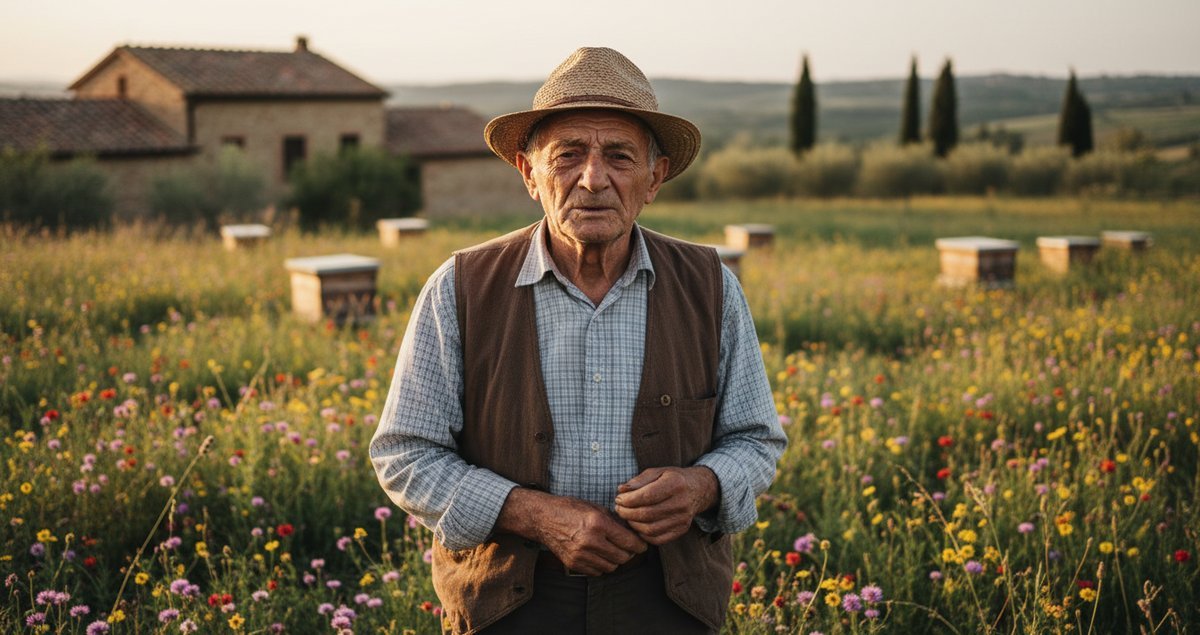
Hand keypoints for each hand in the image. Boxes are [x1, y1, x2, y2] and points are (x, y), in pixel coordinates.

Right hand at [496, 488, 645, 575]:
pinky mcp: (573, 563)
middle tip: (628, 547)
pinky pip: (597, 572)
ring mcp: (581, 554)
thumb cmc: (570, 509)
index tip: (642, 545)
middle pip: (623, 557)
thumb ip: (615, 521)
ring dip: (615, 560)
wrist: (543, 518)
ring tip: (612, 550)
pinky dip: (602, 566)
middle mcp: (590, 540)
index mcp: (597, 523)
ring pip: (612, 567)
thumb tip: (634, 532)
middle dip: (629, 553)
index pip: (628, 541)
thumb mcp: (595, 508)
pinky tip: (599, 555)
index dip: (639, 545)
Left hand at [614, 466, 718, 544]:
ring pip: (650, 529)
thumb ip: (638, 481)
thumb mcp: (657, 472)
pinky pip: (657, 539)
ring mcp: (683, 519)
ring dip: (633, 525)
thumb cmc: (672, 478)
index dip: (628, 500)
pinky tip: (637, 525)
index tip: (618, 498)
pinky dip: (643, 535)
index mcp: (675, 484)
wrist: (697, 489)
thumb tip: (621, 490)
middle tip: (618, 509)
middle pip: (647, 514)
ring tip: (626, 516)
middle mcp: (681, 503)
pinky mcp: (681, 530)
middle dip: (627, 513)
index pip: (646, 496)